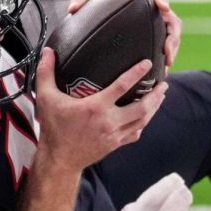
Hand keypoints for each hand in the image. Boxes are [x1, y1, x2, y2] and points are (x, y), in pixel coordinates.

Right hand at [34, 47, 168, 175]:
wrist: (59, 159)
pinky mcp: (115, 144)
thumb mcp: (46, 97)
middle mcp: (109, 120)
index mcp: (96, 107)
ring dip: (154, 108)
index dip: (136, 73)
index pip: (122, 86)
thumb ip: (46, 72)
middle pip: (142, 107)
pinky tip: (146, 118)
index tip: (147, 63)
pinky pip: (135, 133)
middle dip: (156, 95)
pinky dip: (143, 124)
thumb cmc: (53, 128)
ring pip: (142, 120)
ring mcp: (114, 134)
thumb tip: (47, 51)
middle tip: (164, 83)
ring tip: (161, 96)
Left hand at [67, 0, 181, 68]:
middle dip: (172, 36)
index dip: (161, 0)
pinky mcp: (153, 31)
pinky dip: (164, 55)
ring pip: (171, 34)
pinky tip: (159, 71)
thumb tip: (72, 9)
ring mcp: (154, 21)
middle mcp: (151, 7)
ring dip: (172, 49)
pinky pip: (164, 42)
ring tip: (167, 66)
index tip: (164, 7)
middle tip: (167, 52)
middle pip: (171, 20)